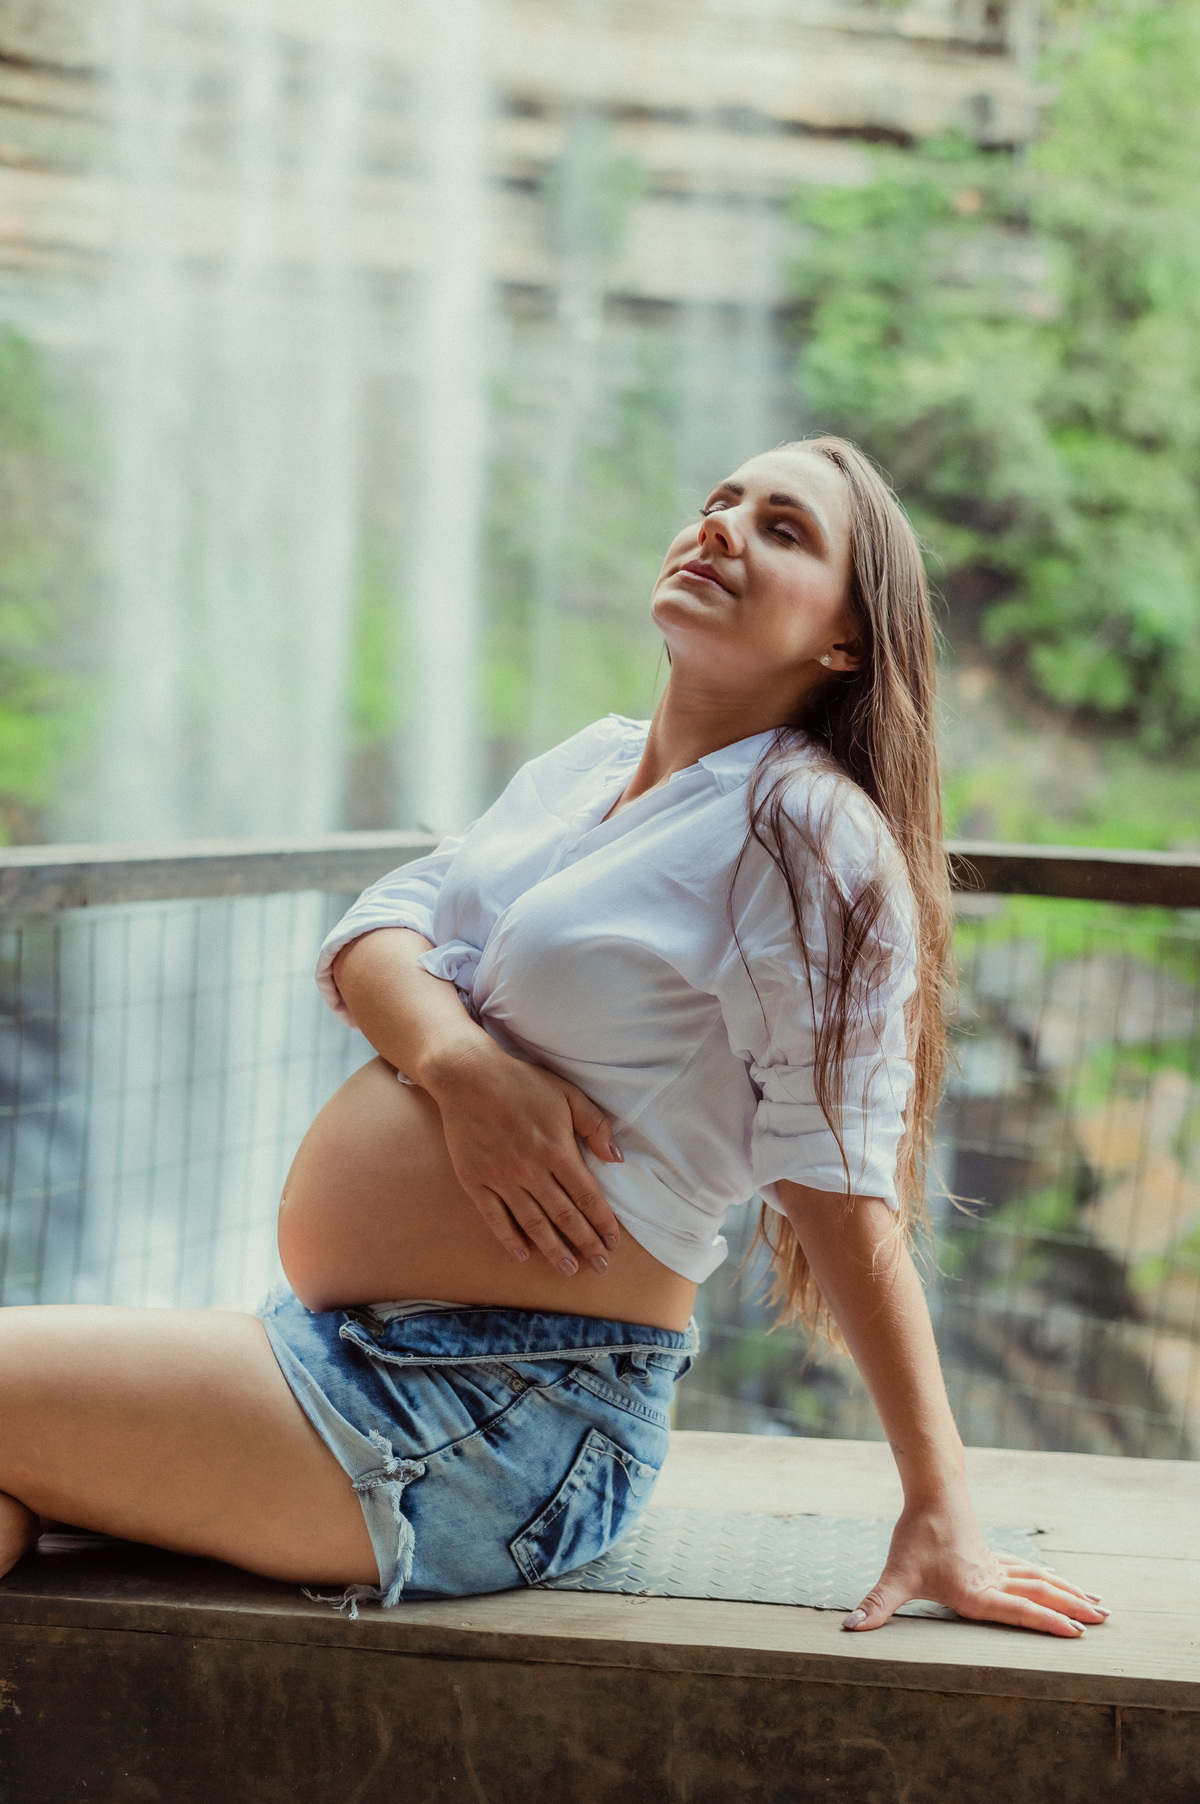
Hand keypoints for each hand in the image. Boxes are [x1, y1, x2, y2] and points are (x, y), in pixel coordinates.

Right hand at [421, 1037, 623, 1275]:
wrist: (467, 1076)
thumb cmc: (521, 1082)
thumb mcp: (567, 1093)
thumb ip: (594, 1125)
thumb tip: (616, 1158)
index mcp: (556, 1150)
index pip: (586, 1196)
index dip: (602, 1222)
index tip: (613, 1242)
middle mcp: (531, 1170)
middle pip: (564, 1216)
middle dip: (585, 1244)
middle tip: (600, 1266)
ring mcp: (501, 1178)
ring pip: (533, 1222)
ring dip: (553, 1249)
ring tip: (568, 1269)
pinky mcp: (475, 1181)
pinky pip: (495, 1218)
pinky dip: (509, 1239)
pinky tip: (523, 1255)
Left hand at [842, 1492, 1109, 1637]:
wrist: (931, 1492)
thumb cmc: (914, 1536)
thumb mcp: (895, 1575)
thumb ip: (876, 1605)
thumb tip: (850, 1628)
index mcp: (976, 1592)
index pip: (1019, 1611)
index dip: (1048, 1622)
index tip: (1079, 1632)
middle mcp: (993, 1580)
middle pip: (1041, 1594)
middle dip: (1073, 1609)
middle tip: (1106, 1620)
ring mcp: (996, 1567)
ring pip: (1040, 1580)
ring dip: (1068, 1593)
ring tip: (1098, 1603)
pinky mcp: (992, 1556)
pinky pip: (1028, 1571)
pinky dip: (1048, 1580)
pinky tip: (1058, 1582)